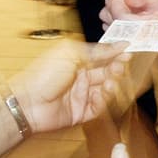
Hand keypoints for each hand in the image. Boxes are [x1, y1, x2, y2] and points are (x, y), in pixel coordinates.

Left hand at [10, 41, 127, 134]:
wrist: (27, 102)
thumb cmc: (43, 74)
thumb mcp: (72, 54)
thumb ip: (97, 51)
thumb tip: (118, 44)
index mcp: (76, 60)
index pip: (102, 55)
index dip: (115, 53)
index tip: (129, 50)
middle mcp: (80, 77)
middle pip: (106, 72)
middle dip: (116, 68)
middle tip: (121, 66)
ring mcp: (80, 95)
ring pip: (105, 90)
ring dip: (111, 84)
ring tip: (110, 82)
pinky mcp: (80, 113)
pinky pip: (98, 107)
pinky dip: (103, 101)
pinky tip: (101, 95)